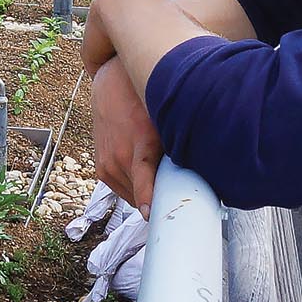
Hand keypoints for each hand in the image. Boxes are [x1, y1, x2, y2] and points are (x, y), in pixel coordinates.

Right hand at [91, 58, 162, 218]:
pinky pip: (121, 188)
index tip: (154, 217)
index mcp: (139, 148)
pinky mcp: (101, 167)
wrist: (111, 84)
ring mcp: (107, 164)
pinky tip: (145, 177)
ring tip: (161, 186)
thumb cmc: (144, 100)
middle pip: (140, 198)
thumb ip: (177, 149)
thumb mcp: (165, 123)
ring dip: (144, 194)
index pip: (143, 185)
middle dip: (157, 200)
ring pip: (130, 196)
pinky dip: (133, 187)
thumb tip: (200, 172)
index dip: (150, 203)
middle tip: (176, 200)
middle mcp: (118, 159)